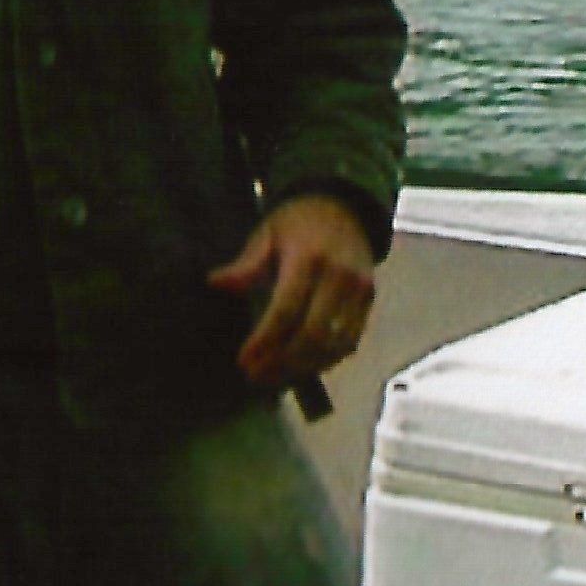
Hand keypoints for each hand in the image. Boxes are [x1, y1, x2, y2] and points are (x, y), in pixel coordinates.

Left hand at [215, 192, 380, 387]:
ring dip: (303, 367)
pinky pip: (350, 341)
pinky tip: (302, 367)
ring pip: (334, 344)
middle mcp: (339, 277)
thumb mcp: (267, 234)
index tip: (243, 361)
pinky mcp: (369, 301)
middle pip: (312, 334)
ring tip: (275, 378)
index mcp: (309, 258)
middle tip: (256, 376)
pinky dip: (327, 360)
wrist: (345, 207)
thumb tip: (216, 283)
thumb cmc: (297, 222)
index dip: (264, 341)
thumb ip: (246, 263)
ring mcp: (359, 291)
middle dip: (283, 361)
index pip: (286, 310)